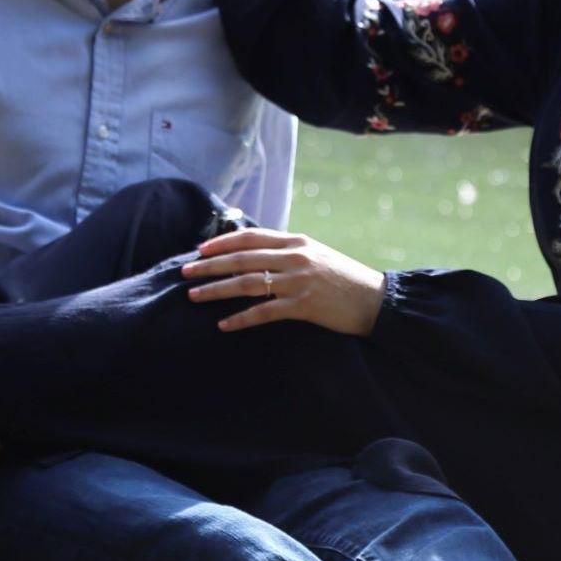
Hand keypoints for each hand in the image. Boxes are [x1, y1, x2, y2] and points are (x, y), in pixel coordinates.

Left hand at [181, 228, 384, 335]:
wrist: (375, 300)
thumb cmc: (344, 278)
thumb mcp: (317, 254)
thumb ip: (288, 251)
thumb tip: (255, 254)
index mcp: (297, 241)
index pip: (251, 236)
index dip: (223, 242)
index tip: (201, 249)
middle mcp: (295, 257)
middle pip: (242, 258)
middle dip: (210, 265)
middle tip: (185, 272)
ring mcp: (298, 281)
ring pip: (247, 283)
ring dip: (217, 290)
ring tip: (195, 296)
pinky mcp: (303, 305)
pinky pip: (264, 312)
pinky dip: (241, 319)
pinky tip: (224, 325)